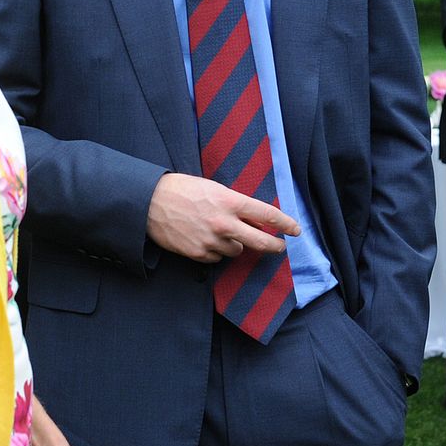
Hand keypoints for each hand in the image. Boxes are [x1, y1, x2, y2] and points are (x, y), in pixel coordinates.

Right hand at [147, 172, 299, 261]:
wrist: (150, 202)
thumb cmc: (182, 190)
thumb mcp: (213, 188)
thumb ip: (234, 204)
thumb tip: (253, 218)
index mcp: (230, 202)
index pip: (267, 215)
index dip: (286, 223)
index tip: (296, 229)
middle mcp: (224, 223)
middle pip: (261, 242)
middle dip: (275, 246)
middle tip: (280, 247)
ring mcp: (212, 241)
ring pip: (237, 250)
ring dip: (234, 244)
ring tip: (217, 231)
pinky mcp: (199, 254)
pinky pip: (217, 257)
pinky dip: (215, 251)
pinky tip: (203, 238)